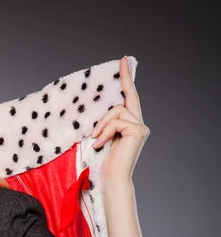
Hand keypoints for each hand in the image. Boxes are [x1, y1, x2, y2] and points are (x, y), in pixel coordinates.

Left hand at [91, 57, 149, 182]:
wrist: (112, 177)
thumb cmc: (103, 160)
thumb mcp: (101, 136)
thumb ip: (104, 122)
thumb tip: (96, 110)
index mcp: (128, 124)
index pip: (128, 98)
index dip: (126, 80)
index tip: (123, 62)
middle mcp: (138, 123)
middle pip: (127, 97)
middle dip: (125, 77)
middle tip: (122, 59)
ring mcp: (140, 126)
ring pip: (116, 110)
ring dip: (102, 124)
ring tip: (97, 139)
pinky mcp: (138, 130)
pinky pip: (115, 121)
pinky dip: (104, 131)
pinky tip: (100, 144)